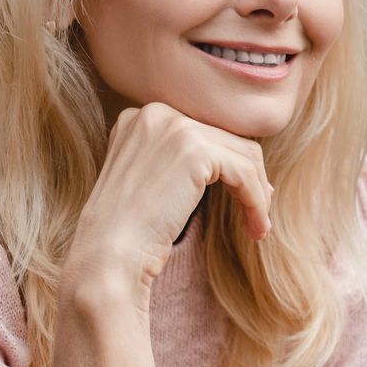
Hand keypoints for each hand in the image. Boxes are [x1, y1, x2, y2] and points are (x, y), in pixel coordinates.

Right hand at [65, 102, 274, 307]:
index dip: (227, 165)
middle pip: (226, 139)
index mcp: (141, 118)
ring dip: (257, 193)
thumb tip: (239, 161)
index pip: (203, 132)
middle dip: (249, 178)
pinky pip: (245, 172)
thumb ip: (180, 160)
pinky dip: (256, 202)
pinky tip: (256, 228)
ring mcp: (175, 127)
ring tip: (258, 226)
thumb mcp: (151, 181)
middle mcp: (156, 113)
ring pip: (242, 155)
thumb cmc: (129, 232)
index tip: (243, 196)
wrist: (108, 253)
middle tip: (258, 212)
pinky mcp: (195, 150)